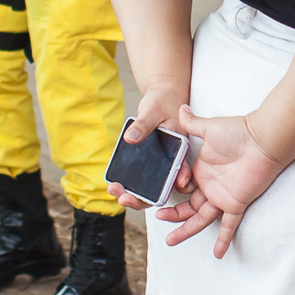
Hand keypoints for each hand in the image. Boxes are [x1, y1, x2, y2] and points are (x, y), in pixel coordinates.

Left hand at [109, 82, 190, 211]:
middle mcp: (171, 161)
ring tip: (113, 189)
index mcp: (180, 151)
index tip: (156, 196)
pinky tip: (114, 182)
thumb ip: (143, 124)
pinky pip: (140, 177)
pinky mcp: (149, 161)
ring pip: (149, 187)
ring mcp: (160, 163)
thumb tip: (129, 138)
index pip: (179, 177)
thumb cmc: (163, 102)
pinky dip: (128, 183)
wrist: (161, 96)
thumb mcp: (153, 110)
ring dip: (133, 194)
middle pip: (161, 189)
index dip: (170, 188)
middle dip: (142, 198)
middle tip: (123, 197)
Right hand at [162, 108, 285, 257]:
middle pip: (188, 207)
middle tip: (159, 221)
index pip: (182, 187)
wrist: (262, 139)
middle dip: (173, 216)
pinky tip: (218, 254)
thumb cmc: (238, 131)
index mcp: (201, 170)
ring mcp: (222, 196)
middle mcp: (210, 186)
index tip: (155, 199)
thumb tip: (179, 109)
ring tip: (171, 241)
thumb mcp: (209, 128)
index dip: (169, 194)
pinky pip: (229, 225)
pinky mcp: (236, 203)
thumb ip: (192, 123)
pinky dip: (224, 240)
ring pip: (201, 219)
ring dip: (187, 230)